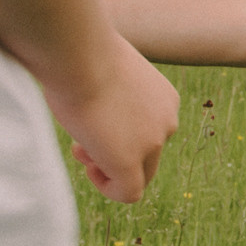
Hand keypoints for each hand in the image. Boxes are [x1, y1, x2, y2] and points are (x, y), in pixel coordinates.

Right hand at [44, 34, 179, 202]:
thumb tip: (96, 106)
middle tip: (83, 141)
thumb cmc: (82, 52)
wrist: (78, 53)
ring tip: (81, 148)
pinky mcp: (130, 162)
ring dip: (107, 167)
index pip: (149, 130)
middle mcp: (166, 121)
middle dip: (113, 153)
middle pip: (147, 156)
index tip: (96, 123)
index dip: (121, 135)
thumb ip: (111, 92)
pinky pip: (128, 193)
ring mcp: (152, 142)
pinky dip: (109, 188)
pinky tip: (89, 169)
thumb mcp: (107, 69)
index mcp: (164, 98)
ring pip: (137, 175)